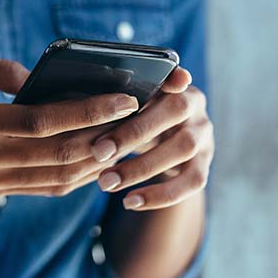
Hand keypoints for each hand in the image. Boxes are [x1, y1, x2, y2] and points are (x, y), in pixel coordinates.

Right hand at [0, 49, 139, 197]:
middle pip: (59, 153)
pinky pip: (41, 188)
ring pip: (56, 176)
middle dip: (104, 137)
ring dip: (95, 160)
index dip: (89, 110)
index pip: (44, 121)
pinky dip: (73, 176)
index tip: (124, 97)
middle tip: (138, 118)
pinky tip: (92, 159)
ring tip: (123, 138)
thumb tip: (38, 79)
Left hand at [90, 67, 213, 210]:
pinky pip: (191, 182)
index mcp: (173, 82)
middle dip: (133, 132)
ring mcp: (204, 135)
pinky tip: (129, 202)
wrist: (163, 142)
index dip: (166, 78)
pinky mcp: (205, 165)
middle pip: (175, 111)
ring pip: (183, 149)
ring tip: (105, 182)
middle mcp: (195, 105)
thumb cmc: (131, 116)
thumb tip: (72, 100)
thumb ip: (108, 98)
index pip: (172, 75)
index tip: (141, 89)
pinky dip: (160, 195)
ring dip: (141, 167)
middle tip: (97, 151)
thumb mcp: (121, 104)